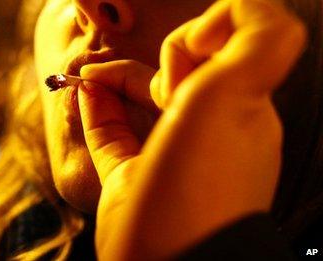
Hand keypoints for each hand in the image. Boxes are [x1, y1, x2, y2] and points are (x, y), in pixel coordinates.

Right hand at [78, 0, 305, 258]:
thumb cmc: (200, 181)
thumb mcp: (236, 92)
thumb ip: (260, 36)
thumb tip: (234, 5)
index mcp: (238, 109)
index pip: (218, 54)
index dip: (192, 43)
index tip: (180, 66)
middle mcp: (207, 131)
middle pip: (177, 77)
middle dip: (151, 61)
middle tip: (129, 67)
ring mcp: (167, 157)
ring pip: (141, 103)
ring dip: (115, 79)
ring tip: (88, 72)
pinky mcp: (132, 180)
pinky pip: (113, 133)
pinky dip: (98, 107)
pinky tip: (85, 91)